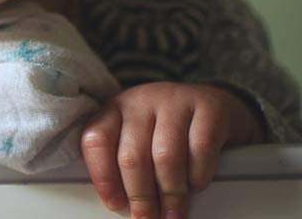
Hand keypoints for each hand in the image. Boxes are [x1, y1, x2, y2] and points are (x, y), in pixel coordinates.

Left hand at [80, 82, 264, 218]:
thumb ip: (124, 162)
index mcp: (116, 108)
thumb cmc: (166, 128)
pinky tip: (196, 185)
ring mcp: (173, 100)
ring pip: (165, 156)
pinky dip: (197, 175)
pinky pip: (200, 148)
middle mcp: (141, 100)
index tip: (115, 204)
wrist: (212, 103)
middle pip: (132, 155)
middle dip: (140, 196)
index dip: (103, 176)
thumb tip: (120, 206)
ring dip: (170, 194)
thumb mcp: (138, 136)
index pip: (96, 139)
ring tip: (172, 215)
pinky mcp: (207, 106)